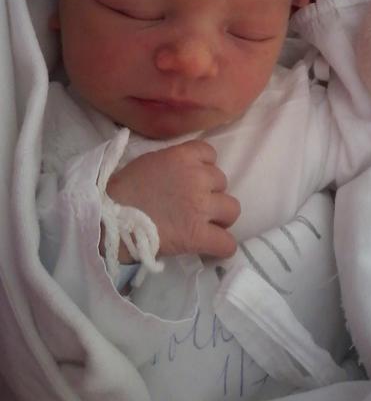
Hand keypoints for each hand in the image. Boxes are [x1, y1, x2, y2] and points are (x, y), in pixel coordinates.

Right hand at [105, 140, 239, 262]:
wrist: (109, 218)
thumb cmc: (122, 189)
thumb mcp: (150, 161)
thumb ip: (173, 162)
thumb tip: (183, 172)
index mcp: (183, 157)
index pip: (210, 154)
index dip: (203, 168)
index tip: (192, 179)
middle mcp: (198, 178)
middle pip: (222, 182)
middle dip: (210, 192)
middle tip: (192, 204)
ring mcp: (201, 207)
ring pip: (232, 209)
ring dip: (220, 217)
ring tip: (204, 224)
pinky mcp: (198, 235)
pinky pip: (227, 243)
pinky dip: (222, 246)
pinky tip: (212, 246)